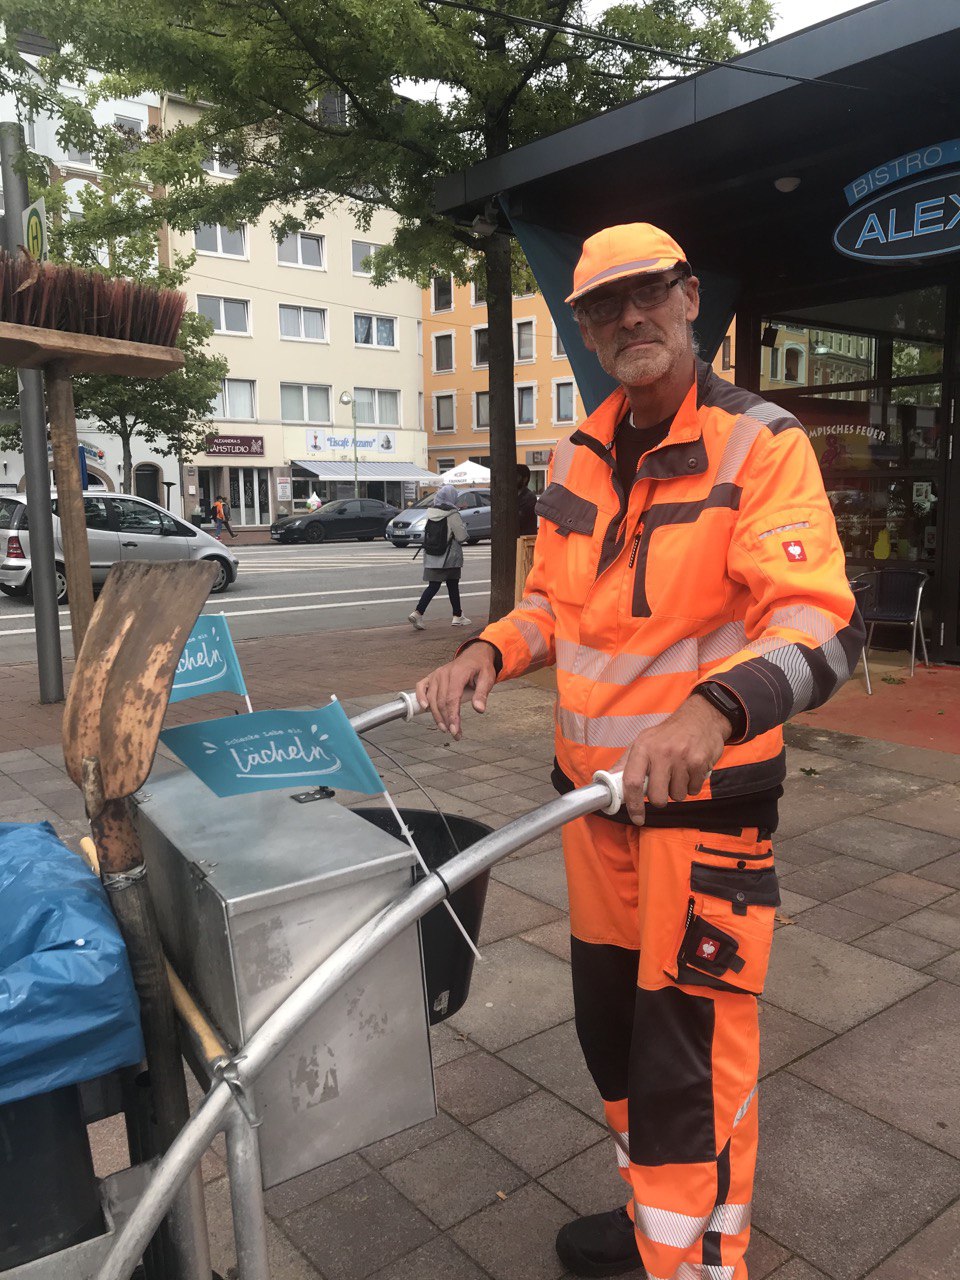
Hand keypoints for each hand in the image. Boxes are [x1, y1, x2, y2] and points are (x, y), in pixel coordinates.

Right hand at [416, 643, 497, 738]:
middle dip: (446, 720)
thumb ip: (482, 694)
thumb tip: (479, 709)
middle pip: (441, 702)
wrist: (475, 655)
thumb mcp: (487, 678)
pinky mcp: (432, 676)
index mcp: (458, 673)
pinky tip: (424, 709)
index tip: (455, 731)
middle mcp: (444, 673)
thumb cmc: (480, 667)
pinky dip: (420, 697)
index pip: (452, 699)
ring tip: (445, 728)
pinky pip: (421, 686)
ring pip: (432, 699)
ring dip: (436, 716)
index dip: (452, 716)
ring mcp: (436, 674)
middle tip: (455, 733)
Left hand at [617, 695, 731, 823]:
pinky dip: (692, 785)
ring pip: (677, 795)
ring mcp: (682, 758)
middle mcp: (661, 752)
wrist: (701, 718)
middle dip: (660, 799)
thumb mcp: (643, 741)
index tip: (637, 817)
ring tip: (679, 773)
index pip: (632, 782)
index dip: (633, 804)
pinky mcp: (700, 762)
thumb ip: (626, 762)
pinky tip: (690, 770)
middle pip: (657, 796)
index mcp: (643, 747)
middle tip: (663, 786)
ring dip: (678, 790)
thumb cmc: (668, 734)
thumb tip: (607, 781)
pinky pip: (693, 790)